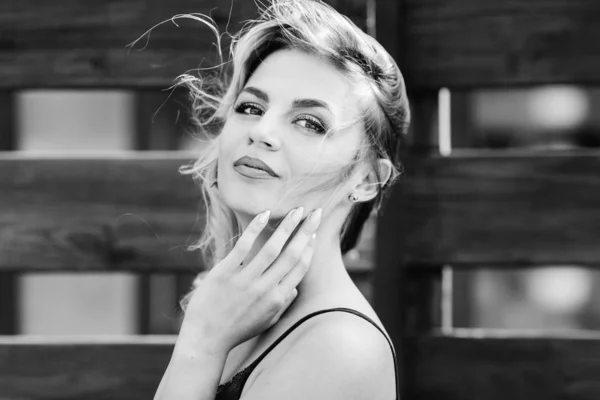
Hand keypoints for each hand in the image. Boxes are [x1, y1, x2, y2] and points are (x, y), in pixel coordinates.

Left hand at [181, 206, 321, 352]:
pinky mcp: (226, 272)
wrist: (206, 337)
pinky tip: (265, 214)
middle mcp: (265, 288)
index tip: (313, 233)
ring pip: (272, 247)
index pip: (300, 268)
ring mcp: (246, 279)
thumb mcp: (266, 321)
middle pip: (292, 254)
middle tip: (315, 212)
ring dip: (287, 226)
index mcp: (277, 299)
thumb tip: (294, 287)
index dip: (309, 248)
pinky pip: (244, 245)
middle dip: (306, 231)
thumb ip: (283, 304)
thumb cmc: (236, 329)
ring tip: (296, 210)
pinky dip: (256, 228)